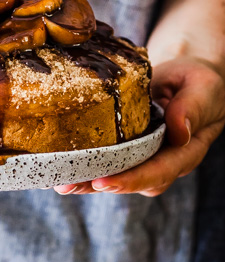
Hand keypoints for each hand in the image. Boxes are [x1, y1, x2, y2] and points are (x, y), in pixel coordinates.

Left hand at [54, 56, 224, 196]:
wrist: (185, 76)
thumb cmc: (196, 80)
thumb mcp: (202, 86)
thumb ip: (193, 107)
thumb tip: (180, 132)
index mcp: (185, 150)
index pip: (159, 172)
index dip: (131, 179)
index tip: (105, 182)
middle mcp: (163, 160)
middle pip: (132, 181)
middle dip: (99, 185)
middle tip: (69, 185)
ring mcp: (144, 155)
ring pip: (116, 175)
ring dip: (86, 181)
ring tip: (59, 182)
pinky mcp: (128, 146)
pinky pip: (108, 160)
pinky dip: (85, 165)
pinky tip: (61, 165)